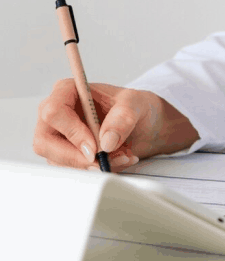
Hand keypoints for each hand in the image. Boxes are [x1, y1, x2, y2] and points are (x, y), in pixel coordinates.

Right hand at [33, 79, 198, 170]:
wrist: (144, 125)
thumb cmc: (135, 106)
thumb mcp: (136, 104)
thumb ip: (123, 117)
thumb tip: (106, 142)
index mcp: (67, 91)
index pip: (54, 111)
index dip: (72, 132)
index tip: (94, 147)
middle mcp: (56, 114)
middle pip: (45, 142)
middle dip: (76, 157)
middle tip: (103, 162)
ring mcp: (58, 136)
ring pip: (58, 160)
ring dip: (91, 165)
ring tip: (122, 156)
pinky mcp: (65, 155)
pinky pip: (71, 169)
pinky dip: (96, 169)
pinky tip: (118, 160)